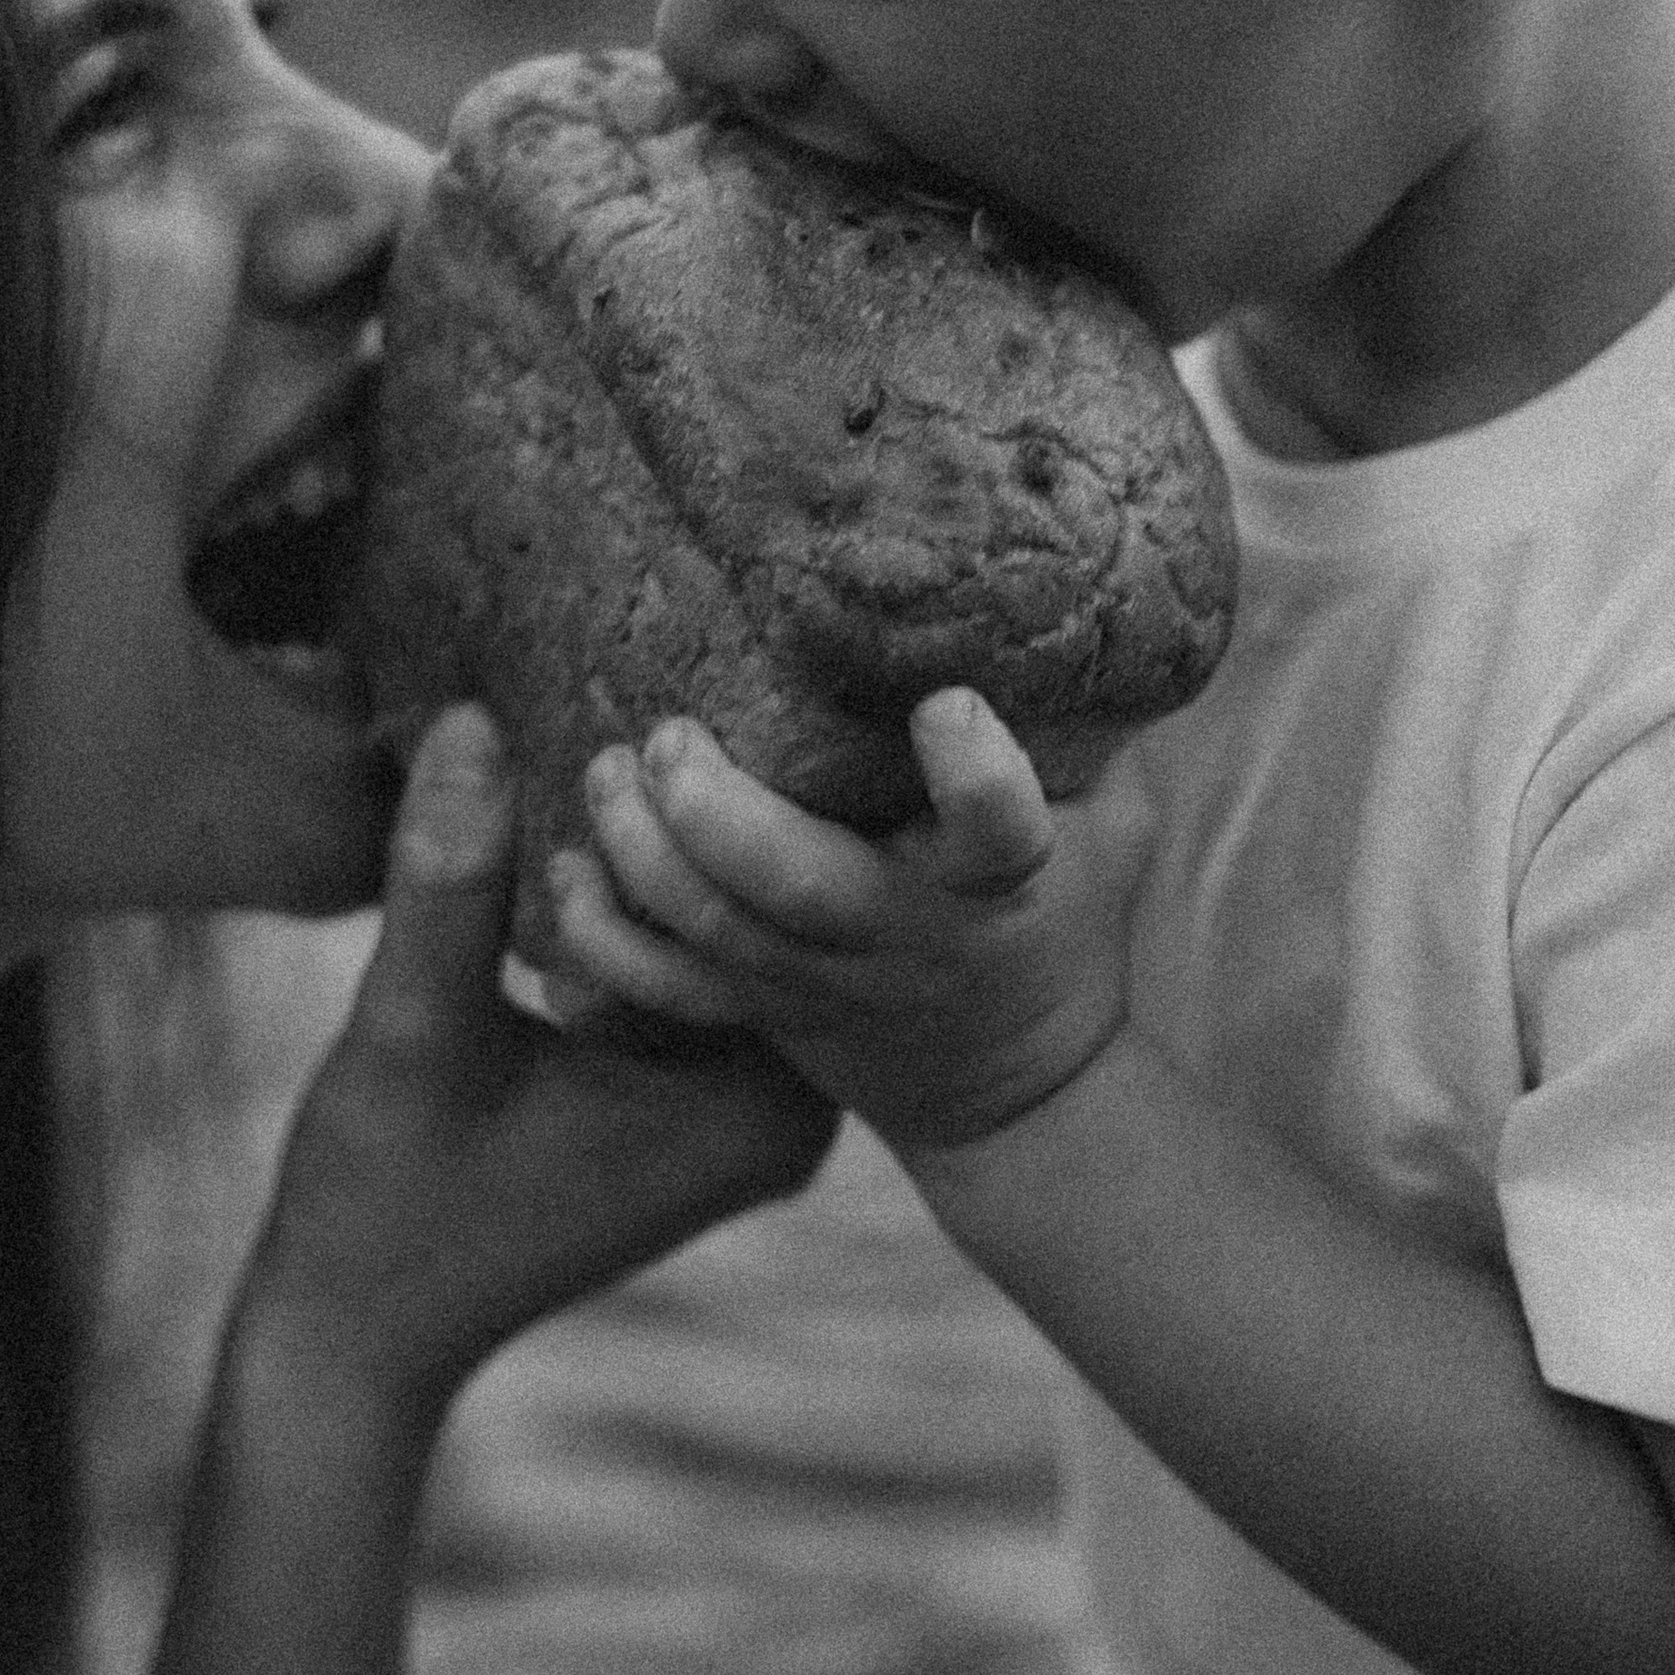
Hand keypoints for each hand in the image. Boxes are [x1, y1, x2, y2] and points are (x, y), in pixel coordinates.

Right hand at [248, 705, 835, 1420]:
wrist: (356, 1328)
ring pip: (731, 932)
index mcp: (755, 1111)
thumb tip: (473, 721)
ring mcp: (741, 1113)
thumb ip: (451, 882)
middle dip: (707, 814)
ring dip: (669, 852)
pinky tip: (594, 810)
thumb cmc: (383, 1198)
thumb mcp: (411, 1027)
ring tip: (625, 726)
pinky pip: (693, 965)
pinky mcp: (692, 1101)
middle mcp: (780, 1116)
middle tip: (657, 685)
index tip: (678, 694)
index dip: (739, 793)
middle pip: (774, 917)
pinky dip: (646, 904)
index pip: (793, 911)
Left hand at [541, 688, 1151, 1151]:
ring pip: (714, 935)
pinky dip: (604, 943)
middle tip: (670, 736)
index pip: (1002, 831)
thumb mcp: (1109, 828)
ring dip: (643, 856)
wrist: (1016, 1093)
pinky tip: (565, 872)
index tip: (945, 705)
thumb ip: (1091, 729)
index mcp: (1000, 884)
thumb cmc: (1065, 918)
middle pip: (802, 888)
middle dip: (721, 815)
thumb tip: (1084, 581)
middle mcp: (902, 934)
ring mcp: (819, 983)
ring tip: (609, 772)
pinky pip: (665, 993)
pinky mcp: (759, 1012)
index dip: (977, 776)